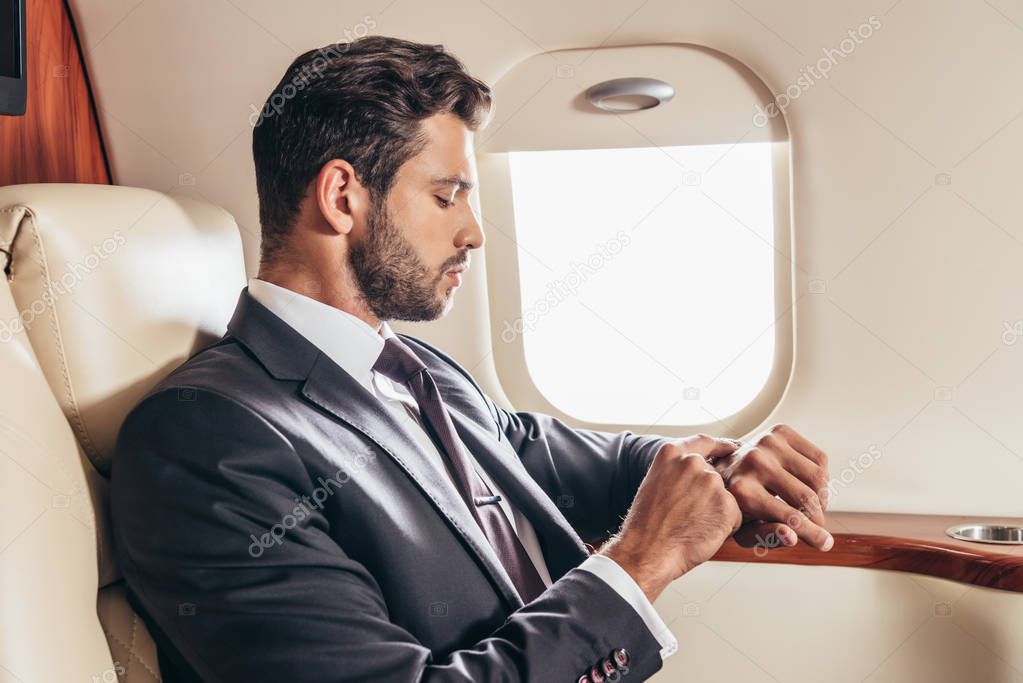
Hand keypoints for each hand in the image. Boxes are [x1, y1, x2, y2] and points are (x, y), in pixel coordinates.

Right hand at [600, 435, 742, 602]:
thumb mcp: (655, 484)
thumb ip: (677, 472)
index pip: (704, 442)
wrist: (647, 551)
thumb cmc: (647, 526)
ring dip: (717, 512)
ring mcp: (711, 482)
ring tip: (693, 527)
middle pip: (715, 477)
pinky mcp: (727, 504)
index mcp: (671, 454)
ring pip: (726, 498)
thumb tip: (700, 474)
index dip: (721, 446)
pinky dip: (725, 528)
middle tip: (692, 517)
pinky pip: (735, 516)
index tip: (733, 448)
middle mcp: (693, 463)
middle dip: (711, 496)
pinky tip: (703, 534)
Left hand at [710, 424, 833, 551]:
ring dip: (823, 497)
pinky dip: (822, 476)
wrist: (722, 467)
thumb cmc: (734, 502)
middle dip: (819, 518)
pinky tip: (809, 486)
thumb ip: (766, 536)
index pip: (790, 517)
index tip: (825, 544)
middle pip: (808, 497)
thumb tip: (792, 536)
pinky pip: (819, 458)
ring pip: (819, 476)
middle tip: (818, 526)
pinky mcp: (779, 432)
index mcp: (743, 491)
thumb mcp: (742, 529)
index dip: (812, 533)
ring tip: (813, 507)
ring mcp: (767, 443)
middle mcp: (755, 463)